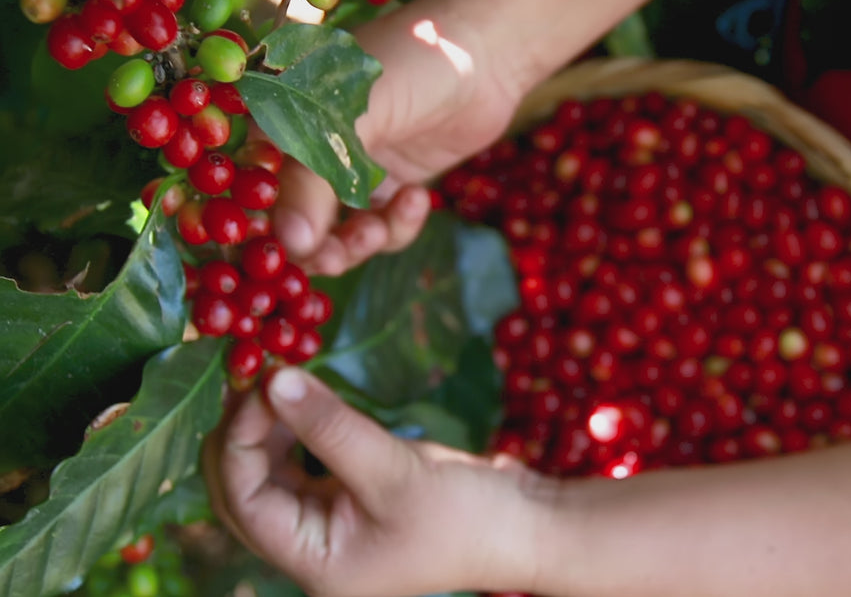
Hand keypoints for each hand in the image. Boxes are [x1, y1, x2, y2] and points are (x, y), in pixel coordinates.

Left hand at [202, 368, 552, 596]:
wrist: (523, 525)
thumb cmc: (463, 516)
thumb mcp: (393, 473)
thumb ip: (330, 428)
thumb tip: (274, 378)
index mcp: (313, 562)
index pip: (246, 502)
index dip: (241, 441)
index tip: (260, 385)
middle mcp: (312, 547)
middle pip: (245, 490)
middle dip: (244, 432)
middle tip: (255, 374)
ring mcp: (330, 521)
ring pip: (269, 472)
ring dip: (266, 426)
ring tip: (275, 377)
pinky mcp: (351, 494)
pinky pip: (302, 461)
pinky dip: (295, 428)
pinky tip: (302, 395)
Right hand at [272, 0, 526, 275]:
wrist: (487, 54)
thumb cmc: (414, 65)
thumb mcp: (358, 118)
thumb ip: (318, 180)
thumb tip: (291, 244)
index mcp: (284, 117)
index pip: (256, 182)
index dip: (268, 222)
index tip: (291, 246)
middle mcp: (311, 146)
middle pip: (295, 219)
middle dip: (316, 246)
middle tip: (337, 256)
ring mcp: (352, 168)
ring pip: (338, 234)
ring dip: (357, 243)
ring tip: (378, 230)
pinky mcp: (390, 185)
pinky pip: (381, 228)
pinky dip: (397, 226)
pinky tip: (417, 197)